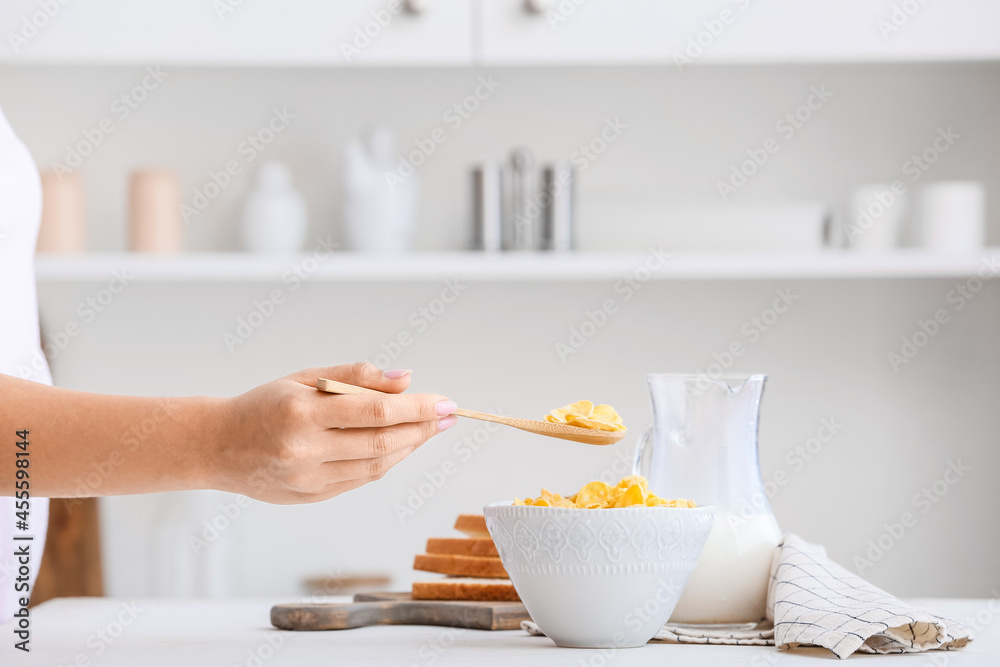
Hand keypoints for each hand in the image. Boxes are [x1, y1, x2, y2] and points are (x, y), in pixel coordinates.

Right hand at [213, 362, 456, 503]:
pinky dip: (386, 462)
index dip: (415, 408)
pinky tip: (401, 446)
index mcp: (301, 412)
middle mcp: (304, 449)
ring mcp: (307, 479)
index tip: (444, 402)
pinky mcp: (311, 498)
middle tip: (448, 416)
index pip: (374, 411)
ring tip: (429, 429)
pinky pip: (360, 479)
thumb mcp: (305, 377)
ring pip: (375, 466)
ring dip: (409, 448)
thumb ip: (356, 375)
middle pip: (380, 443)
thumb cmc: (264, 405)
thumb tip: (404, 378)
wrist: (217, 446)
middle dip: (422, 429)